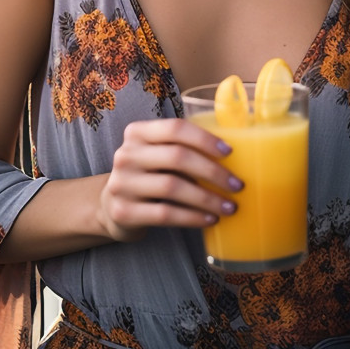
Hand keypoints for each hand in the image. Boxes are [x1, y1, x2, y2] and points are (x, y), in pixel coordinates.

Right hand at [97, 118, 242, 241]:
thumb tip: (235, 153)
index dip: (204, 138)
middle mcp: (126, 155)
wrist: (112, 206)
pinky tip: (210, 220)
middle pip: (177, 157)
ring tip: (229, 207)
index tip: (229, 152)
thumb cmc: (149, 174)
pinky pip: (165, 214)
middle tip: (237, 185)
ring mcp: (121, 184)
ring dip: (207, 198)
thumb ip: (183, 147)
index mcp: (137, 133)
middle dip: (213, 172)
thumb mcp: (157, 154)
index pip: (175, 128)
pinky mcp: (124, 212)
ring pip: (172, 187)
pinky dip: (192, 217)